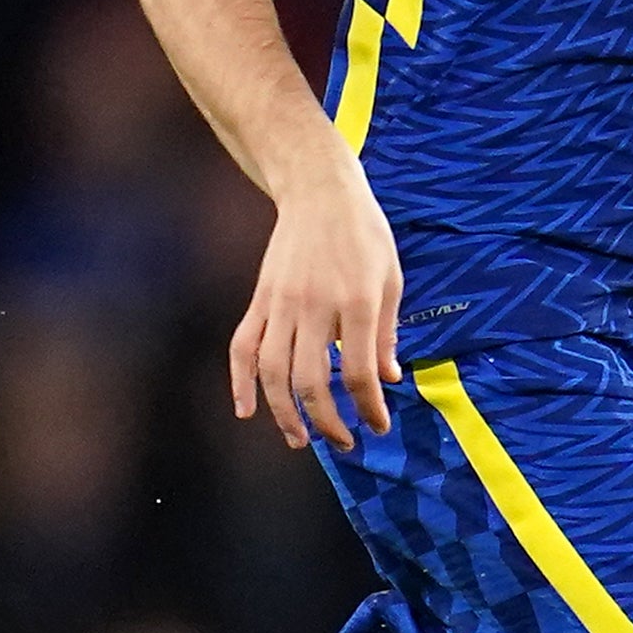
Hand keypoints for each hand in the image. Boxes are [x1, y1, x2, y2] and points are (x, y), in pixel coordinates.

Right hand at [229, 146, 403, 449]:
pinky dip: (241, 381)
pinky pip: (243, 346)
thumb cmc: (364, 233)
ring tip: (300, 439)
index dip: (369, 407)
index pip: (358, 372)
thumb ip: (387, 332)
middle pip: (311, 381)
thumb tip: (388, 379)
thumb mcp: (391, 278)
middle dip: (327, 421)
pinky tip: (247, 410)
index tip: (378, 425)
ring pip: (274, 371)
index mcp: (355, 301)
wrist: (319, 189)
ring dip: (284, 413)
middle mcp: (314, 306)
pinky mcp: (260, 298)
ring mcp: (280, 303)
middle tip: (344, 442)